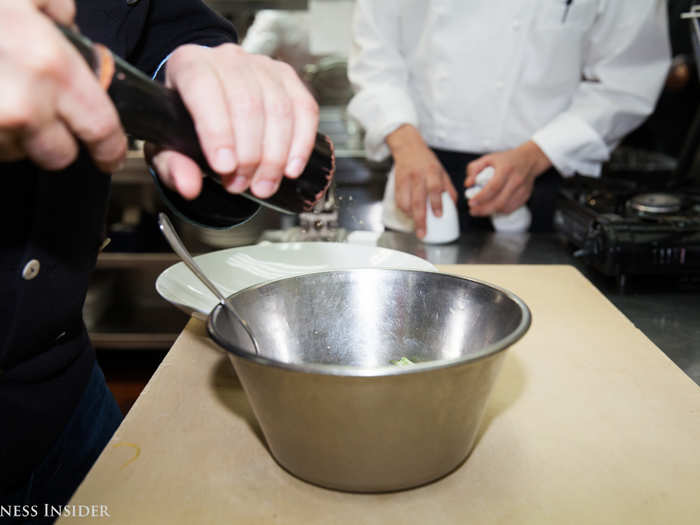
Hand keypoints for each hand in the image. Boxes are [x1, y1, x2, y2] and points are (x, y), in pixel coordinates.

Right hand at [0, 0, 126, 171]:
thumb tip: (67, 23)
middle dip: (57, 140)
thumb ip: (53, 5)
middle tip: (42, 113)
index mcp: (49, 68)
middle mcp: (22, 106)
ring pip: (17, 154)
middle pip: (59, 155)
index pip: (101, 130)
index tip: (108, 153)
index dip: (109, 147)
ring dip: (16, 136)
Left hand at [148, 44, 318, 199]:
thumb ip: (173, 166)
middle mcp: (227, 59)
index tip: (224, 167)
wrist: (208, 100)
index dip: (216, 130)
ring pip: (278, 109)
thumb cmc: (185, 121)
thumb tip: (189, 187)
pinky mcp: (288, 78)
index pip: (203, 88)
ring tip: (262, 185)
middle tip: (240, 185)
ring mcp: (262, 66)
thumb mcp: (168, 145)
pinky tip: (290, 169)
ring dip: (274, 157)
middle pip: (247, 103)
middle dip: (248, 155)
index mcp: (189, 64)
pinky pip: (305, 109)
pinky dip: (301, 144)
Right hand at [386, 125, 456, 238]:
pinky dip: (404, 211)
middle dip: (420, 219)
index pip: (435, 188)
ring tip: (417, 225)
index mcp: (433, 171)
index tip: (438, 216)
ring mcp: (406, 179)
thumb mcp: (442, 171)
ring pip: (406, 202)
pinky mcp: (397, 183)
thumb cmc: (427, 161)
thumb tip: (453, 207)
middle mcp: (419, 175)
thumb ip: (448, 189)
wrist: (408, 147)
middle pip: (418, 200)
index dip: (436, 203)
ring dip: (411, 216)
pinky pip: (399, 201)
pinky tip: (410, 215)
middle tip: (423, 232)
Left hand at [465, 141, 551, 215]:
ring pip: (505, 207)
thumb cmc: (507, 159)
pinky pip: (511, 209)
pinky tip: (491, 209)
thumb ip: (474, 169)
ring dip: (490, 212)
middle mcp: (516, 180)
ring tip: (479, 211)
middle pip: (499, 201)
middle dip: (483, 209)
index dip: (481, 197)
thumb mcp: (488, 158)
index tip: (471, 202)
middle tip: (472, 210)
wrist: (530, 159)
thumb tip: (468, 184)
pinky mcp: (525, 196)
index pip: (493, 187)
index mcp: (506, 169)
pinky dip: (499, 212)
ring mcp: (522, 189)